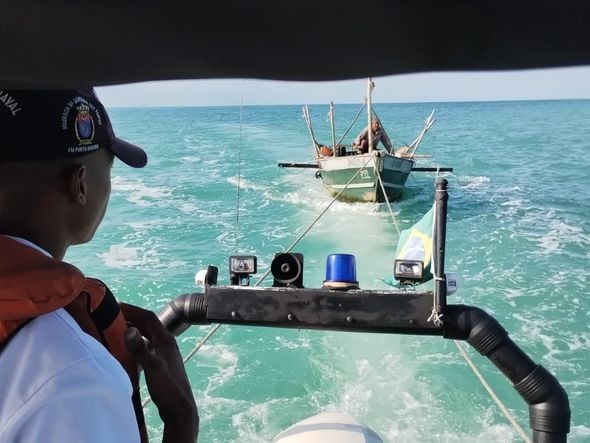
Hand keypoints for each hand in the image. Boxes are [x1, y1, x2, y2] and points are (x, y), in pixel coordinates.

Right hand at [121, 303, 198, 442]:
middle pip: (147, 324)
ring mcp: (164, 352)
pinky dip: (136, 343)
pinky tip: (127, 349)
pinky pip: (146, 346)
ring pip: (147, 335)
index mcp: (165, 339)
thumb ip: (140, 349)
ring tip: (115, 330)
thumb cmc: (168, 387)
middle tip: (111, 317)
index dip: (133, 309)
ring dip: (133, 330)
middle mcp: (166, 342)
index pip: (148, 317)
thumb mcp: (152, 367)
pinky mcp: (161, 362)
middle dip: (131, 318)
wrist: (180, 408)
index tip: (115, 305)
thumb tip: (128, 329)